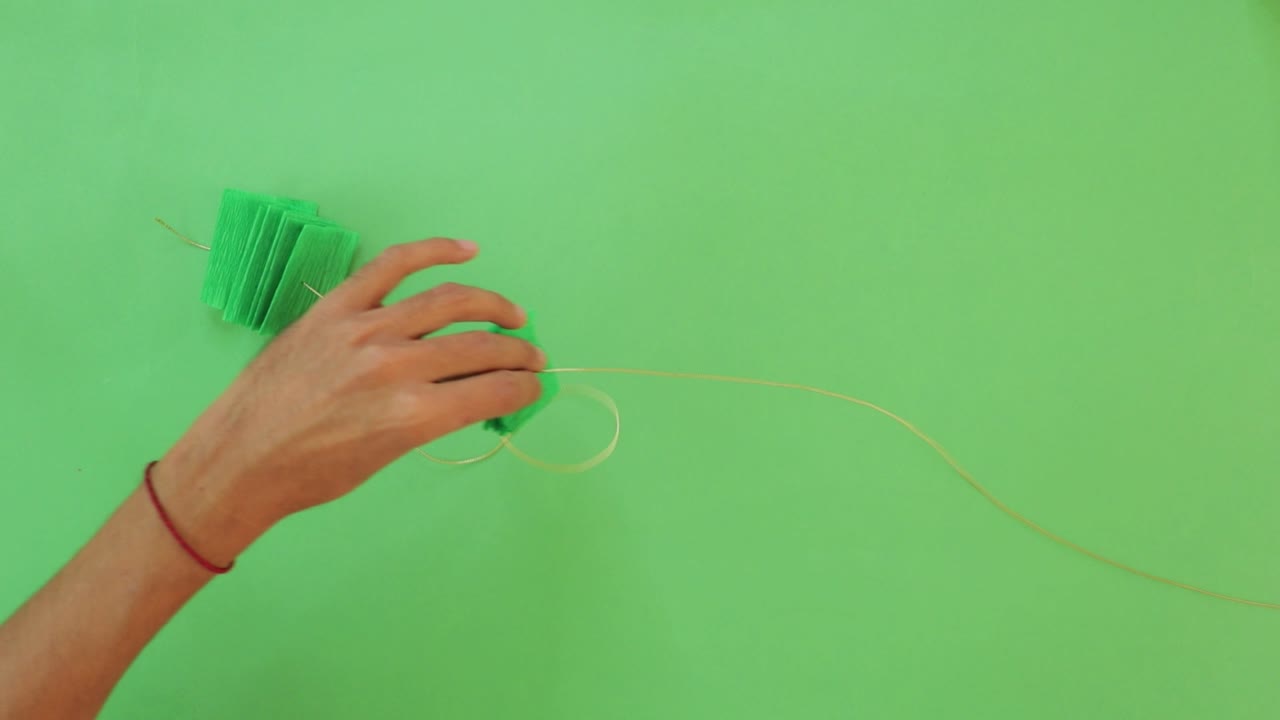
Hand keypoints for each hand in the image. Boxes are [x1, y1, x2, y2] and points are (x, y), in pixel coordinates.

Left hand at [152, 238, 545, 565]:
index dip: (524, 387)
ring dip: (492, 305)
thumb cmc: (314, 474)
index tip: (534, 386)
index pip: (494, 389)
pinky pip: (393, 265)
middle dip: (517, 352)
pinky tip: (466, 251)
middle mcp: (396, 365)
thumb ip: (436, 419)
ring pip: (448, 301)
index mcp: (414, 415)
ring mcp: (364, 328)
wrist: (241, 459)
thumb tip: (477, 393)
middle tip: (532, 356)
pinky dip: (434, 251)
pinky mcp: (336, 306)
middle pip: (480, 346)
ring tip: (511, 314)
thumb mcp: (388, 457)